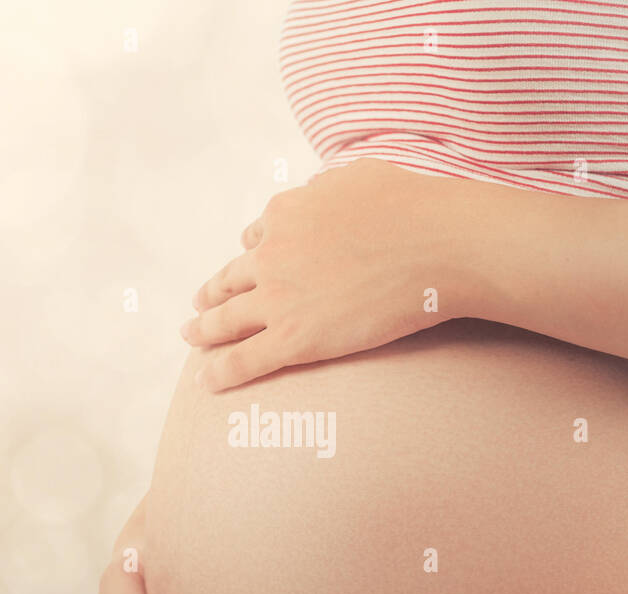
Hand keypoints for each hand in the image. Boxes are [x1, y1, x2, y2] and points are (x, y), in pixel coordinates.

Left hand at [181, 157, 471, 390]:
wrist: (435, 244)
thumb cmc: (410, 206)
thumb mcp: (358, 176)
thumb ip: (328, 186)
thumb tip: (317, 190)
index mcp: (285, 214)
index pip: (258, 237)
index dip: (253, 253)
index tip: (249, 263)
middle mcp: (271, 254)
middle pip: (231, 278)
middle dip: (213, 293)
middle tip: (200, 304)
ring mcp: (277, 299)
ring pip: (226, 319)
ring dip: (204, 330)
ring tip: (192, 339)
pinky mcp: (292, 338)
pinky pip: (245, 360)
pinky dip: (222, 373)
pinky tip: (206, 383)